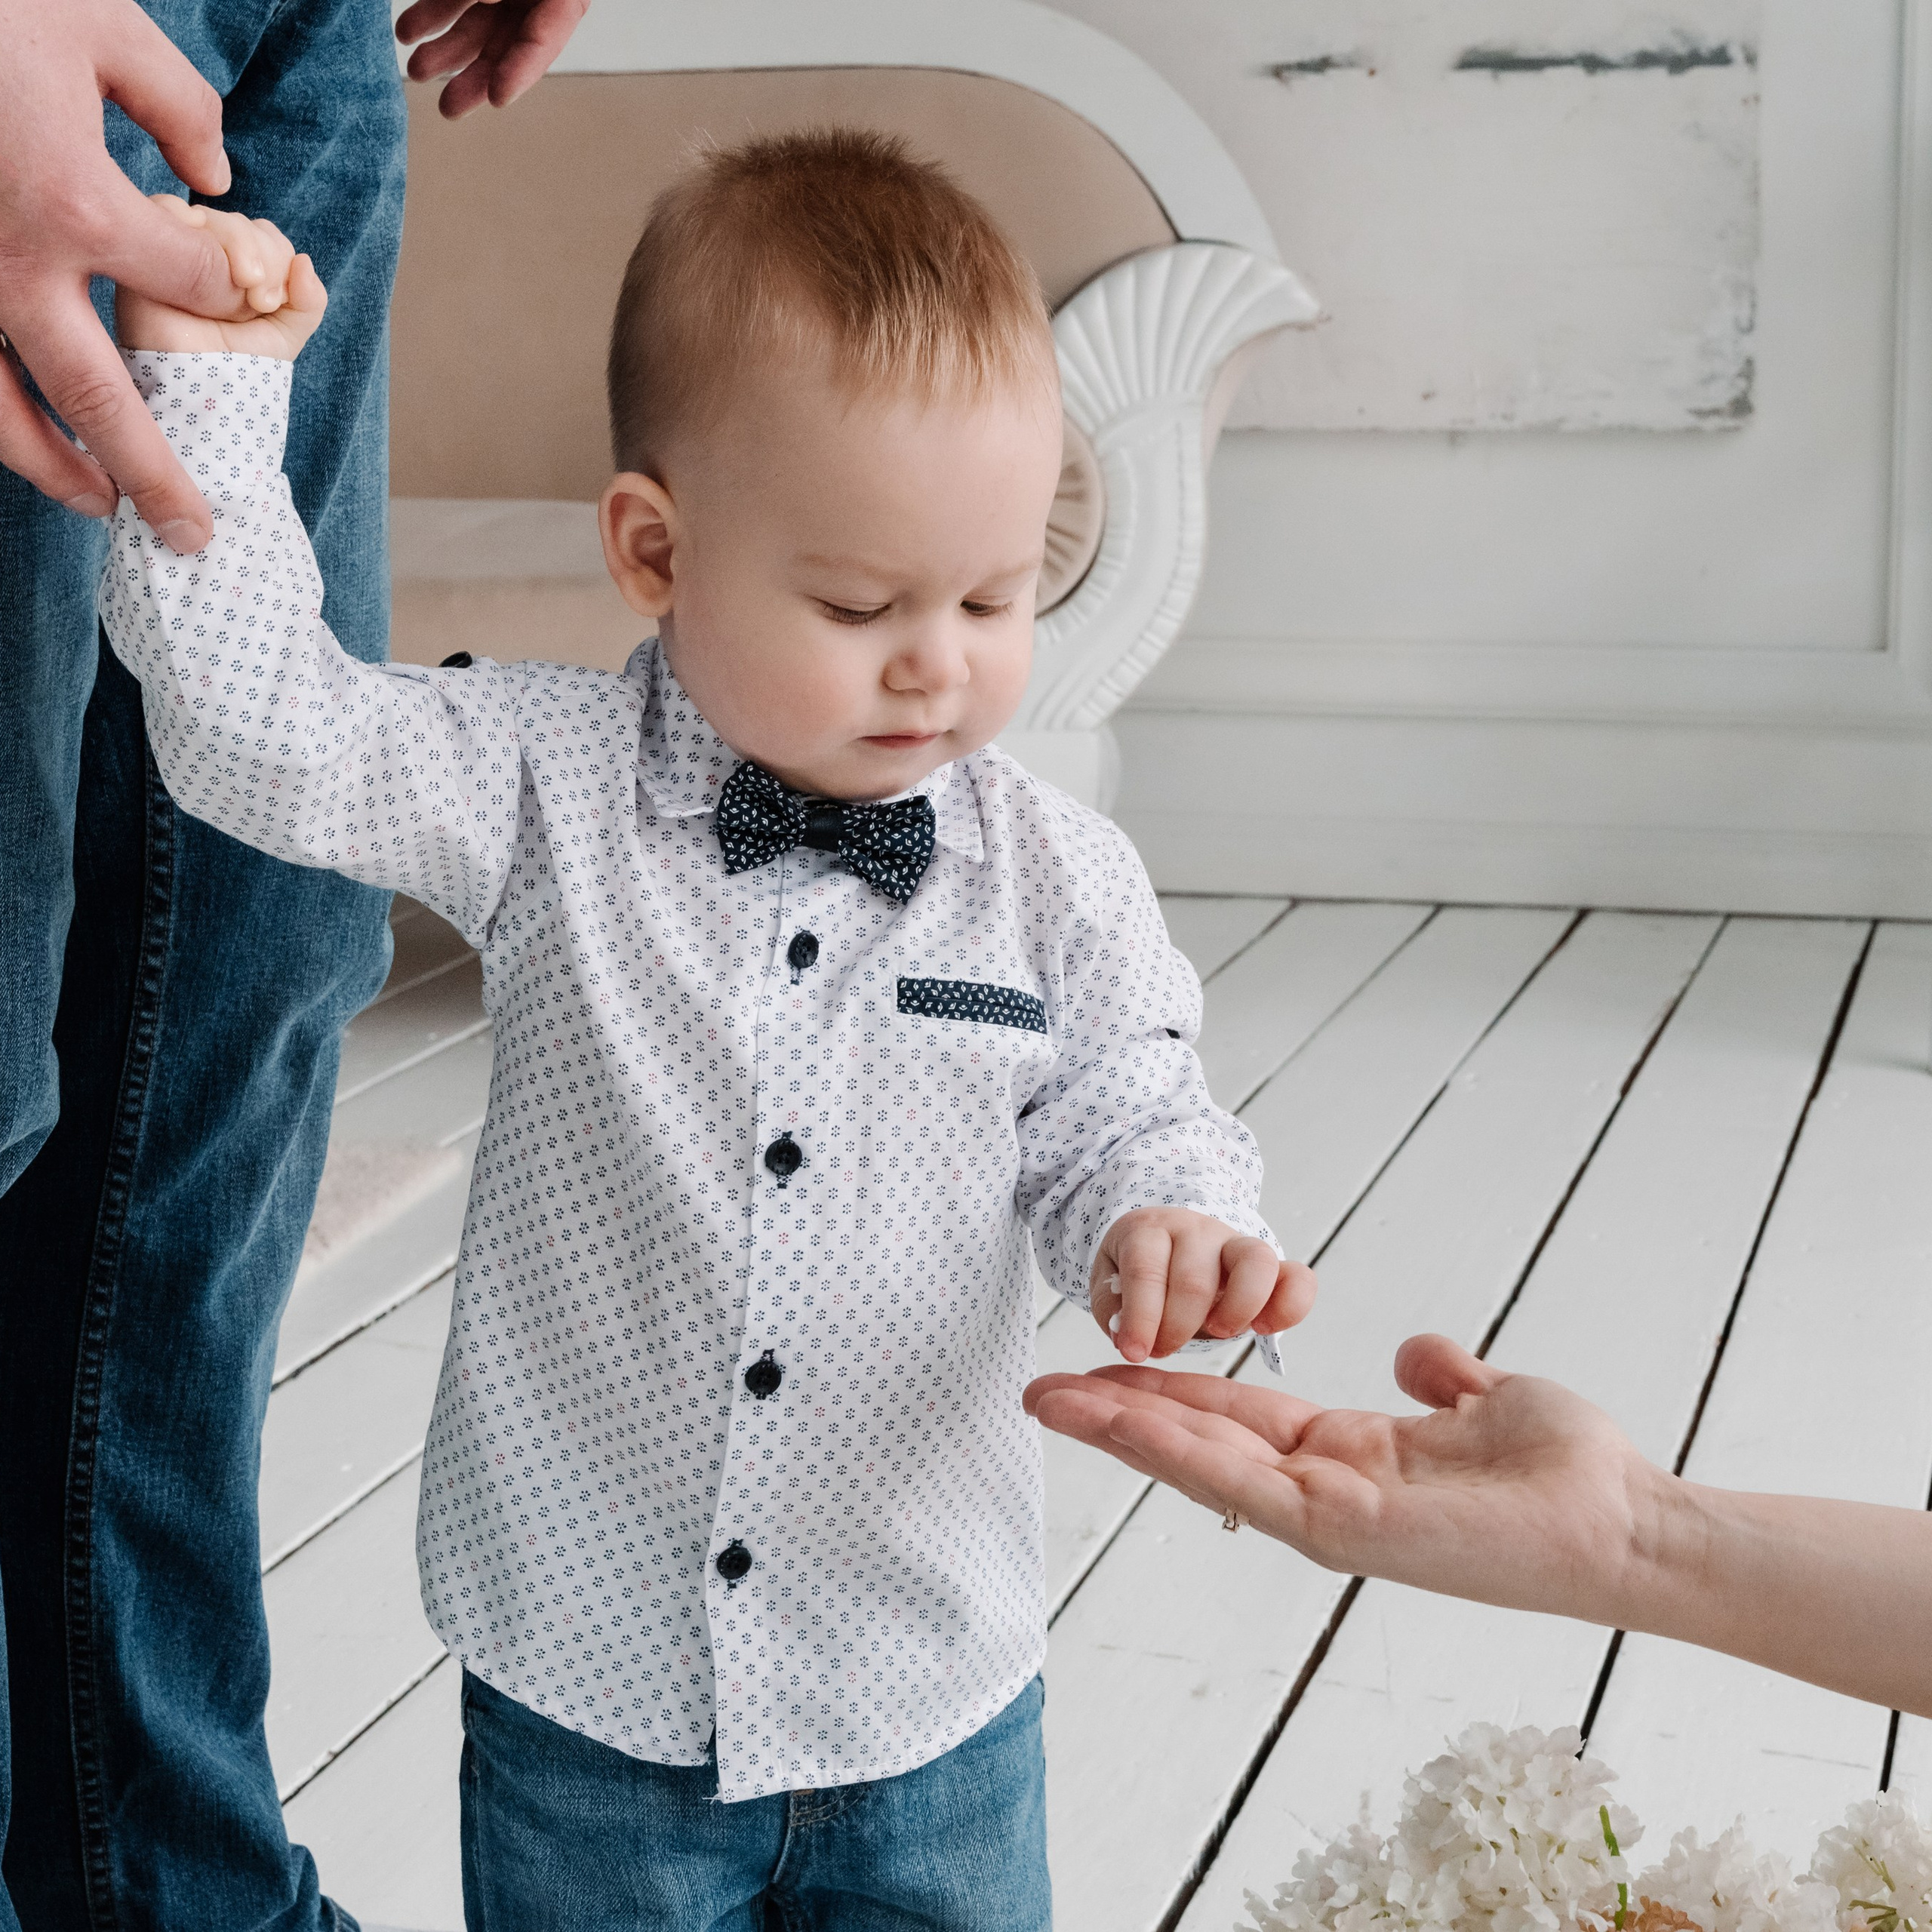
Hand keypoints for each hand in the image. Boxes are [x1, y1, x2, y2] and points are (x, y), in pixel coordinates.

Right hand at [0, 0, 239, 549]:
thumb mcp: (98, 24)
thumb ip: (176, 104)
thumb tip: (217, 177)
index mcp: (77, 206)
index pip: (191, 284)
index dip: (227, 288)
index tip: (242, 285)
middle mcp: (12, 265)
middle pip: (99, 400)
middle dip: (152, 476)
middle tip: (196, 538)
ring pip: (4, 407)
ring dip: (57, 469)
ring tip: (106, 509)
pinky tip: (28, 446)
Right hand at [117, 197, 326, 361]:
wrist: (201, 389)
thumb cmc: (239, 367)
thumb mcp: (286, 335)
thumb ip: (308, 300)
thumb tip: (304, 261)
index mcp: (240, 268)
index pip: (265, 235)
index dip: (277, 258)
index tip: (270, 302)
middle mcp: (207, 254)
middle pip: (240, 223)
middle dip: (262, 256)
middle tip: (259, 301)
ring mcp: (174, 248)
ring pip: (208, 214)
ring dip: (235, 244)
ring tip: (239, 293)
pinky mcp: (141, 246)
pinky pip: (165, 208)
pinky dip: (192, 226)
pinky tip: (202, 261)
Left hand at [395, 0, 590, 119]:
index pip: (544, 40)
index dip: (521, 70)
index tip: (498, 97)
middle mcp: (534, 0)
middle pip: (507, 46)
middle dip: (474, 77)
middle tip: (448, 107)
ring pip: (475, 26)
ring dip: (443, 51)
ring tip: (416, 70)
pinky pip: (453, 0)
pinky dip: (430, 17)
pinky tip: (407, 34)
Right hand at [1025, 1333, 1658, 1626]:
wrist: (1626, 1521)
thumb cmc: (1571, 1473)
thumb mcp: (1491, 1400)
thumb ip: (1444, 1377)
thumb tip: (1415, 1349)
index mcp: (1350, 1457)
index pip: (1236, 1422)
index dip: (1169, 1395)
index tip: (1106, 1368)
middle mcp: (1325, 1490)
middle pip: (1200, 1445)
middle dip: (1118, 1416)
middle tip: (1041, 1389)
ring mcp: (1327, 1515)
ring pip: (1202, 1467)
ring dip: (1123, 1431)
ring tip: (1052, 1400)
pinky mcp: (1343, 1527)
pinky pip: (1242, 1483)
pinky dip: (1175, 1452)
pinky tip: (1121, 1422)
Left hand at [1090, 1207, 1315, 1363]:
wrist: (1168, 1244)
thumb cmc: (1138, 1272)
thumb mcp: (1109, 1285)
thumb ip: (1113, 1309)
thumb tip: (1130, 1337)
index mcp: (1149, 1230)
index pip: (1146, 1270)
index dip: (1141, 1317)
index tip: (1134, 1352)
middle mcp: (1197, 1230)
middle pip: (1195, 1278)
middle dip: (1176, 1328)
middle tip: (1162, 1349)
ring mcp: (1237, 1244)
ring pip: (1256, 1263)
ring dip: (1236, 1309)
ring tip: (1216, 1333)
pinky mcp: (1271, 1266)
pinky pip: (1298, 1278)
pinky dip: (1290, 1306)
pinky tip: (1263, 1329)